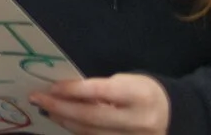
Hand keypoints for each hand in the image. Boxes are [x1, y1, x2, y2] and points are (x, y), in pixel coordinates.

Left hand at [31, 74, 168, 134]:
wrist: (172, 114)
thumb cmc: (142, 91)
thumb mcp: (126, 82)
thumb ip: (99, 88)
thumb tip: (63, 90)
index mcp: (139, 95)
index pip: (100, 92)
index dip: (73, 90)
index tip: (51, 87)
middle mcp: (139, 121)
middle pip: (92, 118)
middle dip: (61, 108)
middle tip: (38, 98)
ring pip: (92, 133)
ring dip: (65, 121)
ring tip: (47, 109)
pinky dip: (78, 132)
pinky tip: (64, 122)